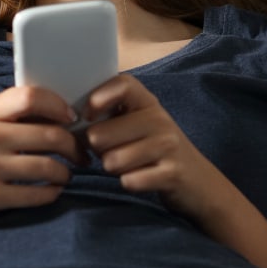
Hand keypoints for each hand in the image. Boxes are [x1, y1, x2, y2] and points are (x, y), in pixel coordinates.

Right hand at [0, 85, 82, 230]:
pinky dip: (52, 193)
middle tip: (81, 154)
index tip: (71, 117)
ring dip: (66, 172)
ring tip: (65, 174)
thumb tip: (57, 115)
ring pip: (49, 167)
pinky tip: (51, 190)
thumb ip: (7, 116)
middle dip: (74, 146)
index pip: (30, 97)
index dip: (58, 105)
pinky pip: (37, 195)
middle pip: (50, 135)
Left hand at [81, 74, 231, 221]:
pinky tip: (140, 178)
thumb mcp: (136, 124)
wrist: (199, 183)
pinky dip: (128, 183)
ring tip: (128, 165)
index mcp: (147, 102)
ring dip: (112, 168)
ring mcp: (169, 146)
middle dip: (97, 150)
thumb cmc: (153, 150)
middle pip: (101, 133)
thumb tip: (67, 120)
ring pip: (111, 160)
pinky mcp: (173, 173)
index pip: (122, 84)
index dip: (98, 97)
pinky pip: (129, 180)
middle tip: (111, 151)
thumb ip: (107, 115)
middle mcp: (160, 120)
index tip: (87, 115)